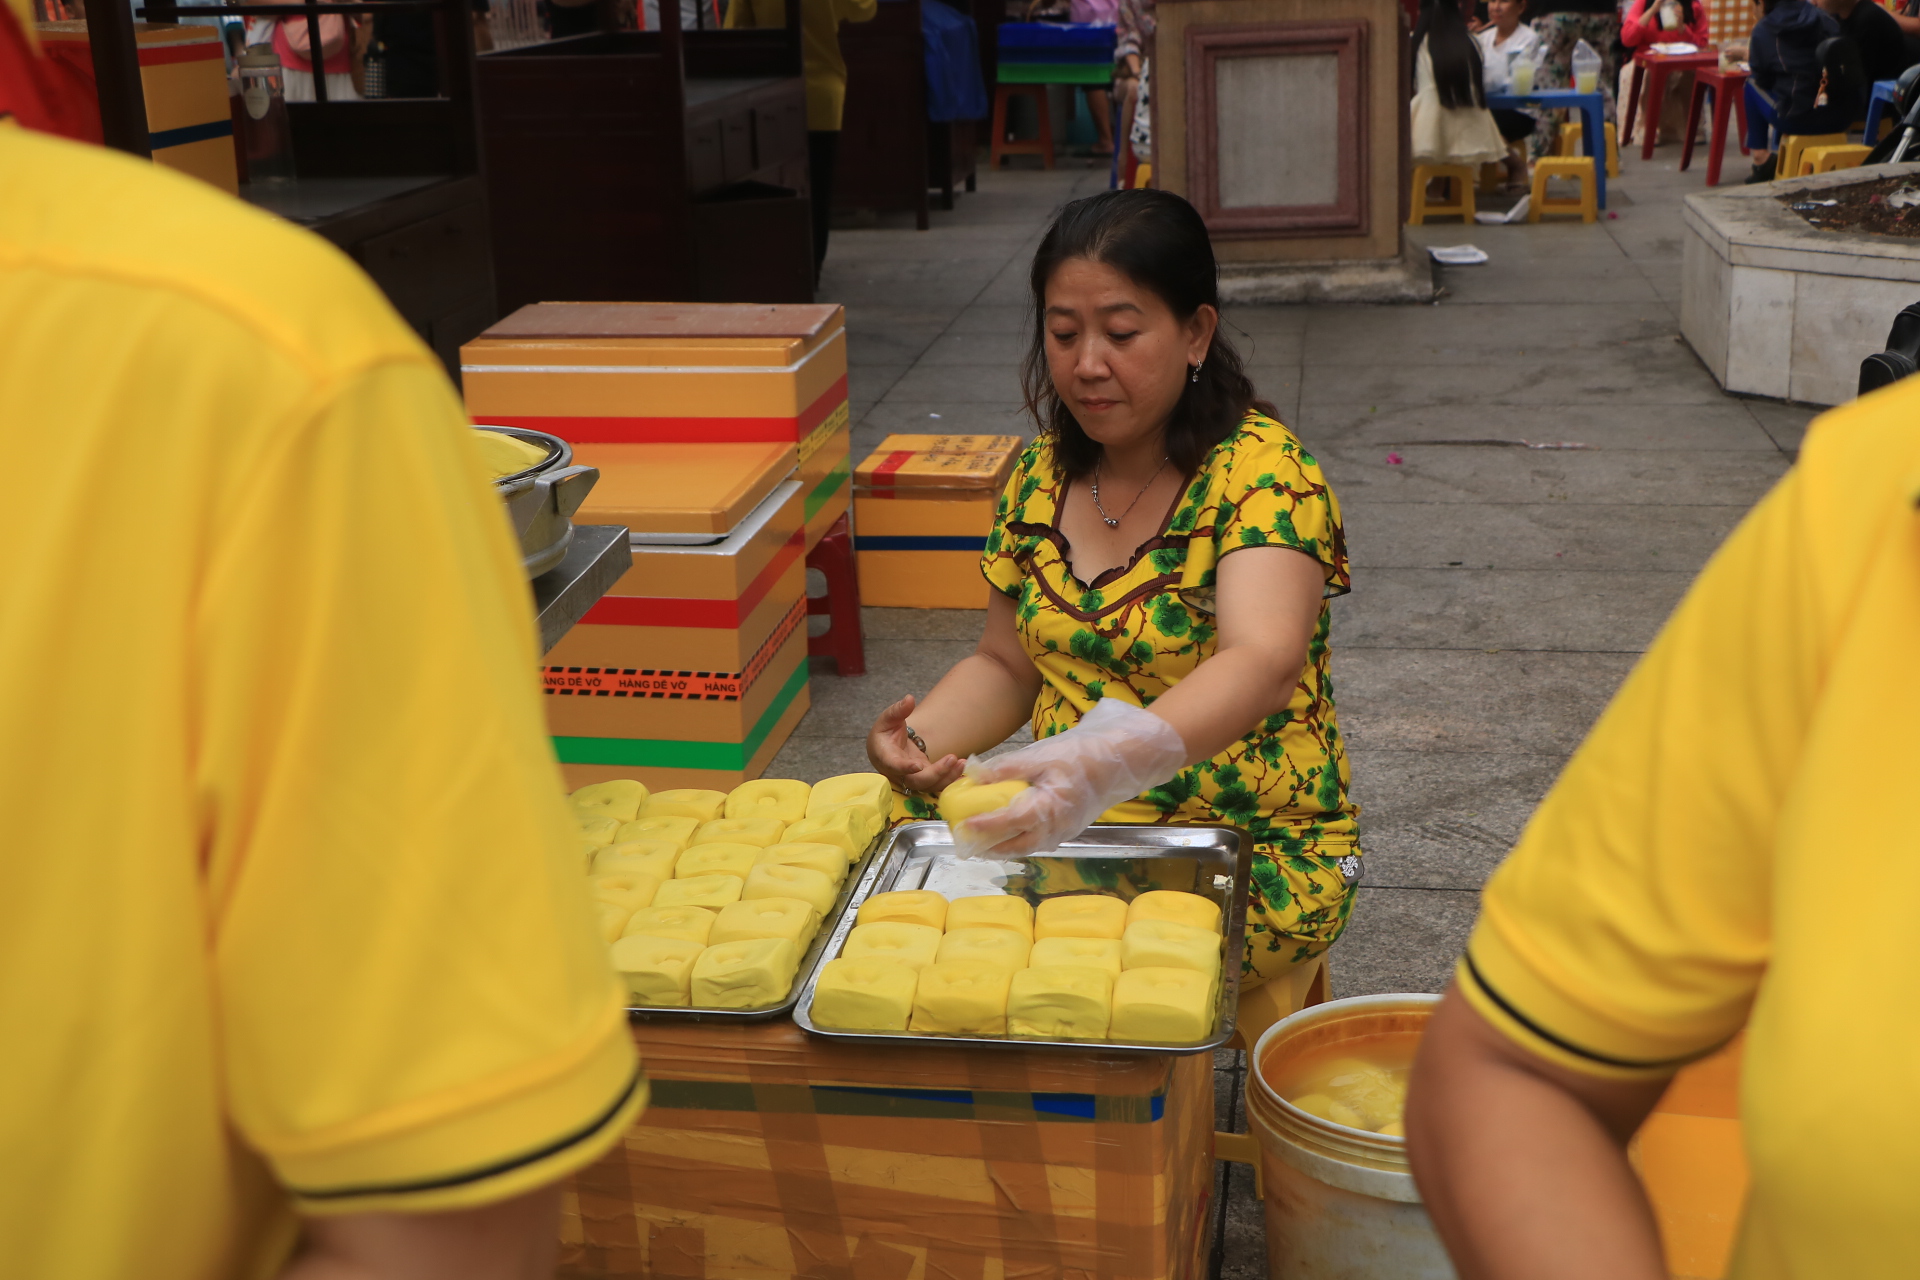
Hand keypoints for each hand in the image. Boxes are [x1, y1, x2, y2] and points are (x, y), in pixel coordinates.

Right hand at [867, 694, 964, 794]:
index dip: (905, 768)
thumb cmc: (885, 733)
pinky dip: (951, 780)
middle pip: (917, 781)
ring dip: (948, 777)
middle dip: (936, 773)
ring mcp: (914, 778)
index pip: (894, 765)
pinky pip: (938, 784)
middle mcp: (899, 773)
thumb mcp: (888, 719)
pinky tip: (964, 772)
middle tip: (953, 758)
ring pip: (930, 786)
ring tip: (962, 763)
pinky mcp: (926, 778)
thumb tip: (909, 699)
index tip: (917, 766)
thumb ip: (898, 710)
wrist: (886, 749)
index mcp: (886, 758)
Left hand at [955, 700, 1187, 856]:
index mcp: (1051, 807)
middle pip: (1016, 846)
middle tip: (964, 841)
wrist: (1119, 762)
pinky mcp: (1067, 830)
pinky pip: (1037, 842)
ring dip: (1002, 847)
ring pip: (1027, 847)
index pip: (1012, 821)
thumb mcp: (1041, 755)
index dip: (986, 825)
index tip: (964, 825)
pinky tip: (1004, 833)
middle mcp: (1058, 827)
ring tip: (977, 841)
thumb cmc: (1081, 755)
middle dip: (988, 847)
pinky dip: (1017, 841)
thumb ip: (1007, 767)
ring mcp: (1064, 832)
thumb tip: (973, 774)